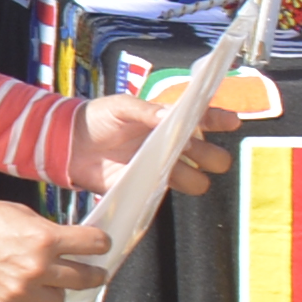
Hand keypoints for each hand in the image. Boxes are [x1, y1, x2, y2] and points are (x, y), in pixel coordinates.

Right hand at [0, 194, 116, 301]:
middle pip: (84, 279)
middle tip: (95, 274)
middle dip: (93, 275)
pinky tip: (10, 289)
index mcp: (44, 239)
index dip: (100, 244)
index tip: (102, 247)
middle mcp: (37, 269)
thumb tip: (66, 243)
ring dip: (52, 292)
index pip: (92, 244)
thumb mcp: (17, 213)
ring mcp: (20, 293)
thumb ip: (46, 230)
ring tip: (38, 283)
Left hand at [76, 90, 234, 196]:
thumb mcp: (120, 107)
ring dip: (191, 175)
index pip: (204, 119)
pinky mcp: (148, 187)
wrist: (70, 145)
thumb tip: (170, 115)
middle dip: (210, 154)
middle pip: (210, 155)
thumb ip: (145, 111)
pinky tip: (160, 183)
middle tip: (192, 148)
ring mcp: (163, 168)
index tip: (232, 122)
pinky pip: (169, 194)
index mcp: (169, 120)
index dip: (220, 120)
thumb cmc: (97, 118)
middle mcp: (173, 146)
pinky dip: (169, 191)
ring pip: (197, 179)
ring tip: (171, 166)